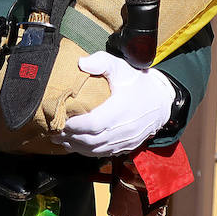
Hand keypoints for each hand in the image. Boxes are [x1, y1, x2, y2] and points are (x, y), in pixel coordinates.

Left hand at [54, 51, 175, 156]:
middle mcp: (123, 129)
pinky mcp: (125, 147)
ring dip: (76, 147)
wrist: (162, 101)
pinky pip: (103, 153)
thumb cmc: (140, 83)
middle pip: (91, 140)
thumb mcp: (122, 67)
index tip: (61, 121)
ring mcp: (125, 141)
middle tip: (54, 131)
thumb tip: (81, 62)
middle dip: (70, 137)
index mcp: (121, 109)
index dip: (75, 126)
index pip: (93, 124)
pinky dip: (87, 152)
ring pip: (95, 150)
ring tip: (60, 140)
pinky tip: (76, 146)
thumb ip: (102, 62)